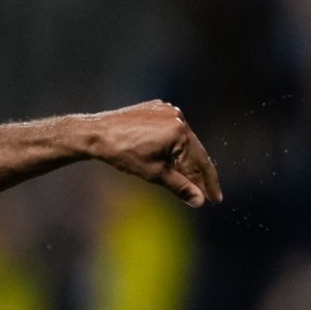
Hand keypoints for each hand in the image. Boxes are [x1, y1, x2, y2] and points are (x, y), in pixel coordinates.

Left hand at [88, 100, 223, 207]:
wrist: (95, 134)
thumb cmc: (122, 153)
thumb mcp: (154, 173)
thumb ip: (180, 186)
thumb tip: (199, 201)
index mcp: (179, 132)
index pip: (199, 163)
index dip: (207, 184)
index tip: (215, 200)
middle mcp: (177, 117)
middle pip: (195, 150)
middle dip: (200, 174)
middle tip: (210, 195)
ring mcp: (167, 110)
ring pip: (184, 140)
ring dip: (188, 159)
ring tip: (194, 181)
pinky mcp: (157, 108)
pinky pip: (171, 130)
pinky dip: (175, 145)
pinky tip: (176, 160)